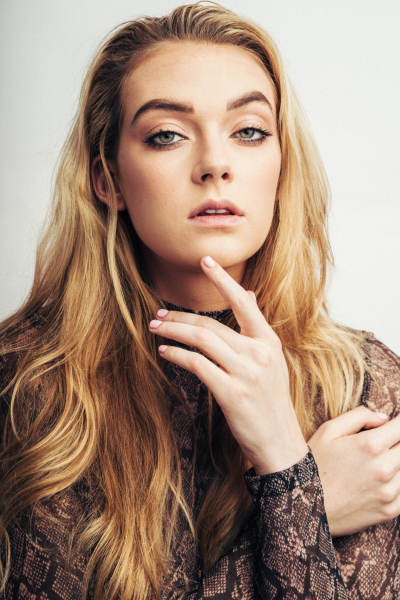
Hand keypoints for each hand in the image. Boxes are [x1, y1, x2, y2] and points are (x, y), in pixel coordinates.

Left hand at [149, 256, 307, 475]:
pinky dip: (176, 355)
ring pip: (201, 340)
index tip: (205, 260)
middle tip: (157, 315)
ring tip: (156, 329)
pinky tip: (165, 353)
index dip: (223, 279)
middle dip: (179, 317)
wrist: (279, 442)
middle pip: (211, 324)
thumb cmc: (270, 401)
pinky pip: (196, 365)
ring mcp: (246, 374)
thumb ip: (257, 328)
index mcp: (269, 342)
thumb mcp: (271, 361)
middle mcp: (259, 353)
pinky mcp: (232, 394)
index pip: (244, 302)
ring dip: (173, 332)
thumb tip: (249, 295)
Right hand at [308, 406, 399, 535]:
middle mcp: (384, 468)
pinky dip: (399, 480)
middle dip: (397, 441)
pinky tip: (384, 477)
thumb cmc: (313, 465)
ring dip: (398, 460)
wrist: (304, 507)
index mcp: (370, 444)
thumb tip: (384, 418)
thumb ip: (359, 416)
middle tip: (386, 441)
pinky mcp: (390, 510)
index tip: (395, 423)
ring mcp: (389, 491)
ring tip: (379, 460)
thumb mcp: (328, 430)